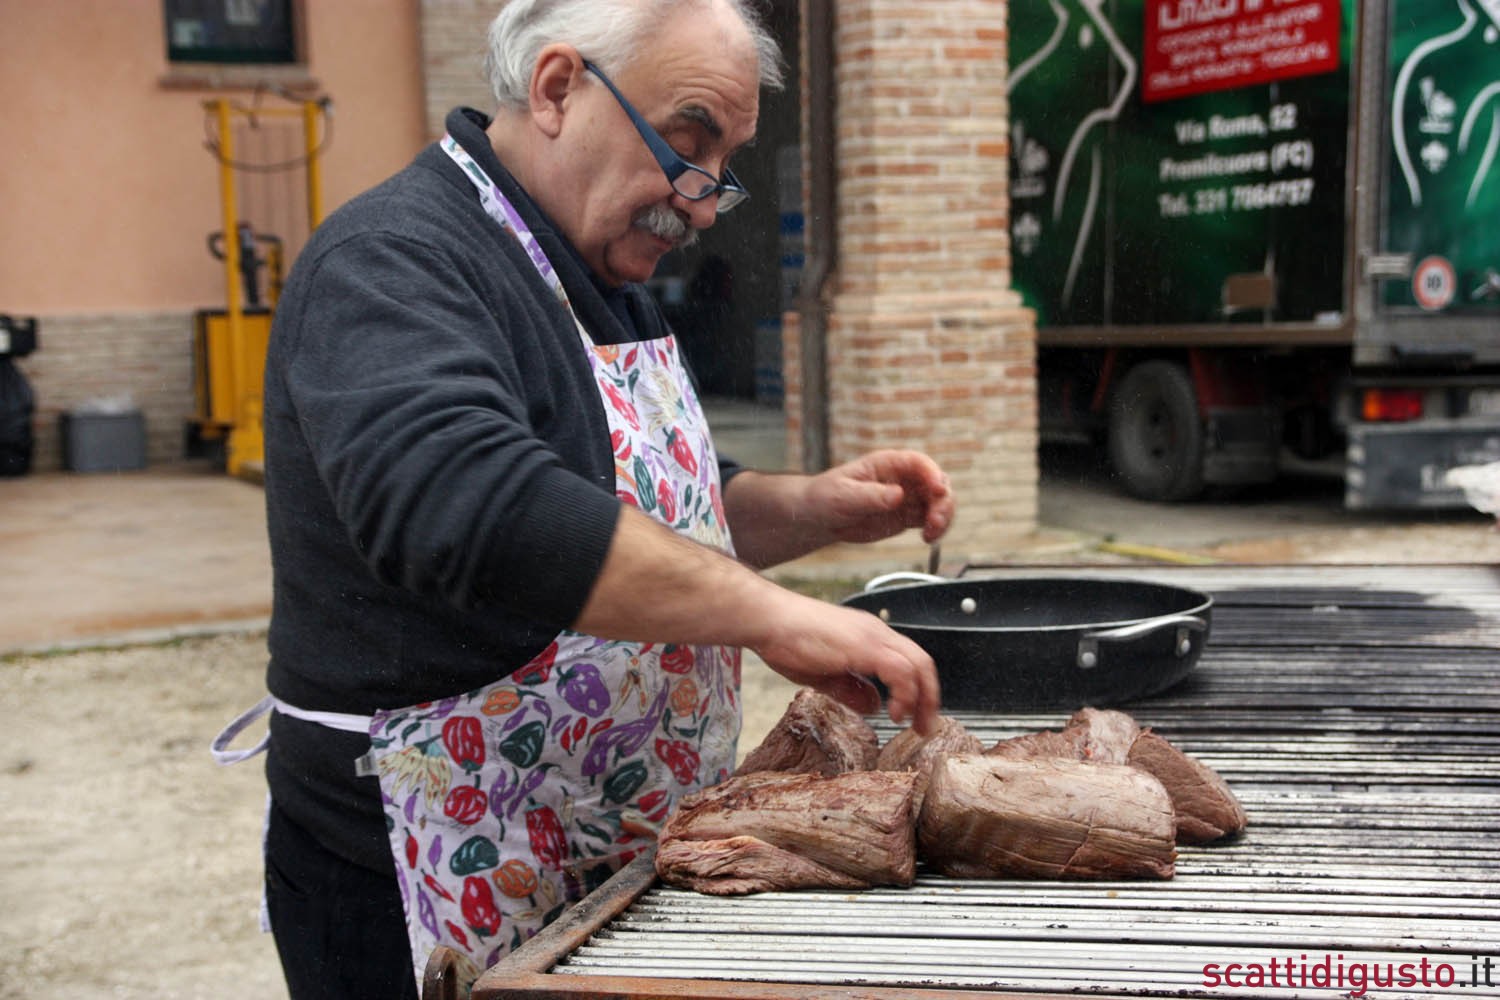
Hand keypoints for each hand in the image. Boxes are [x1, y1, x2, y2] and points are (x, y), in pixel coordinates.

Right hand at [750, 590, 941, 734]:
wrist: (768, 620)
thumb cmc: (787, 641)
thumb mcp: (825, 674)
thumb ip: (851, 690)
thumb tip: (874, 707)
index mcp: (869, 637)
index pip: (909, 661)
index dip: (919, 690)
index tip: (915, 717)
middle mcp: (876, 633)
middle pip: (922, 662)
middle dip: (930, 698)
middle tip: (925, 727)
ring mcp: (872, 637)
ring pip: (918, 665)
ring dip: (922, 698)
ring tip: (914, 724)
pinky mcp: (864, 646)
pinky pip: (900, 670)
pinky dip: (905, 693)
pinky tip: (895, 712)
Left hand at [806, 450, 954, 545]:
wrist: (819, 517)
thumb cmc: (826, 497)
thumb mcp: (843, 495)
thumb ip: (870, 495)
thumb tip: (898, 495)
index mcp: (887, 464)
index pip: (918, 463)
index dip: (933, 474)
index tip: (938, 490)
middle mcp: (902, 478)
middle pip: (936, 483)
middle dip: (943, 501)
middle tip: (936, 521)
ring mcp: (907, 497)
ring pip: (938, 503)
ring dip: (943, 517)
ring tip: (931, 535)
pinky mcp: (906, 517)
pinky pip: (930, 520)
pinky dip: (936, 529)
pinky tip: (928, 538)